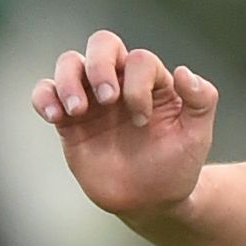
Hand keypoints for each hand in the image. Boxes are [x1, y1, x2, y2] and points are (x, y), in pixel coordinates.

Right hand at [32, 30, 220, 225]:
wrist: (151, 202)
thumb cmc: (176, 166)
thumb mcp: (197, 136)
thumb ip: (202, 101)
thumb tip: (184, 72)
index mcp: (151, 81)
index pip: (139, 60)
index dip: (138, 85)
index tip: (143, 121)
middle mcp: (120, 82)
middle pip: (102, 43)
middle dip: (100, 65)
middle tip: (107, 99)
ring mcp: (92, 99)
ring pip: (69, 63)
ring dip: (68, 80)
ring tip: (77, 111)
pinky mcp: (69, 121)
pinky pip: (45, 93)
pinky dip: (44, 97)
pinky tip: (55, 116)